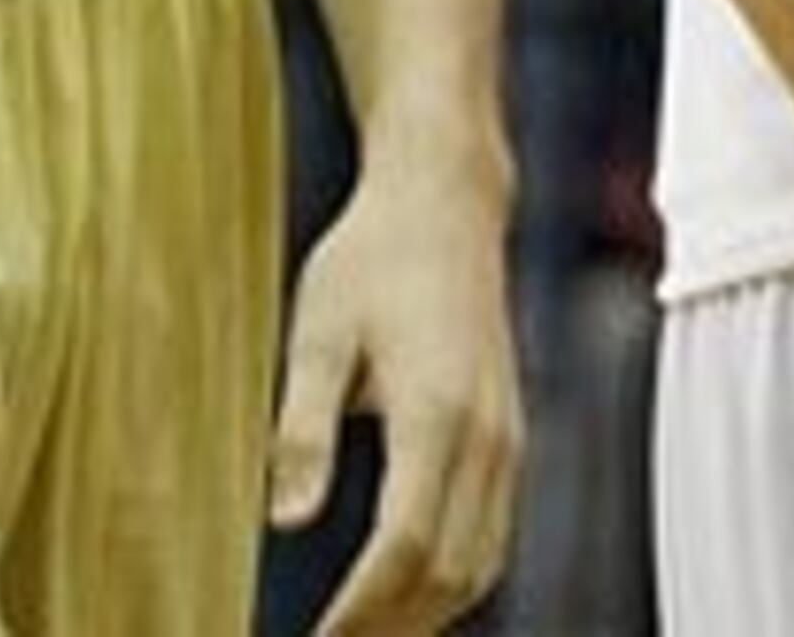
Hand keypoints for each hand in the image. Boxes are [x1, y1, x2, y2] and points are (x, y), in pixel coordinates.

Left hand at [270, 164, 521, 634]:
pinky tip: (402, 594)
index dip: (358, 611)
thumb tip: (284, 521)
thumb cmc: (372, 259)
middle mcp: (488, 432)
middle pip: (450, 570)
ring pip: (481, 562)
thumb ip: (302, 429)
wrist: (445, 200)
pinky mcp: (509, 433)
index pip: (405, 544)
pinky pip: (492, 533)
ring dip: (424, 614)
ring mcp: (508, 435)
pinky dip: (452, 581)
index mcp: (439, 409)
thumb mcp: (318, 333)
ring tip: (357, 635)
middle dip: (388, 628)